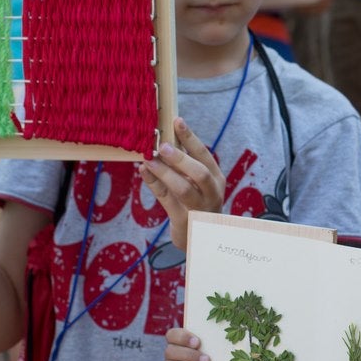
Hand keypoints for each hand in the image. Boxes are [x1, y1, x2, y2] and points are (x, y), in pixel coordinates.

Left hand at [140, 116, 224, 251]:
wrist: (200, 239)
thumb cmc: (196, 205)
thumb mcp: (197, 185)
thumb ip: (184, 166)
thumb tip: (163, 141)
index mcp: (217, 179)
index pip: (205, 155)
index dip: (190, 137)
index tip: (177, 121)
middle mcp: (212, 193)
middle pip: (200, 173)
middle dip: (181, 158)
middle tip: (161, 146)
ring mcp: (199, 208)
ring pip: (183, 188)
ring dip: (164, 172)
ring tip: (148, 159)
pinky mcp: (183, 220)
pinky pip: (167, 200)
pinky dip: (153, 184)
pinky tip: (143, 172)